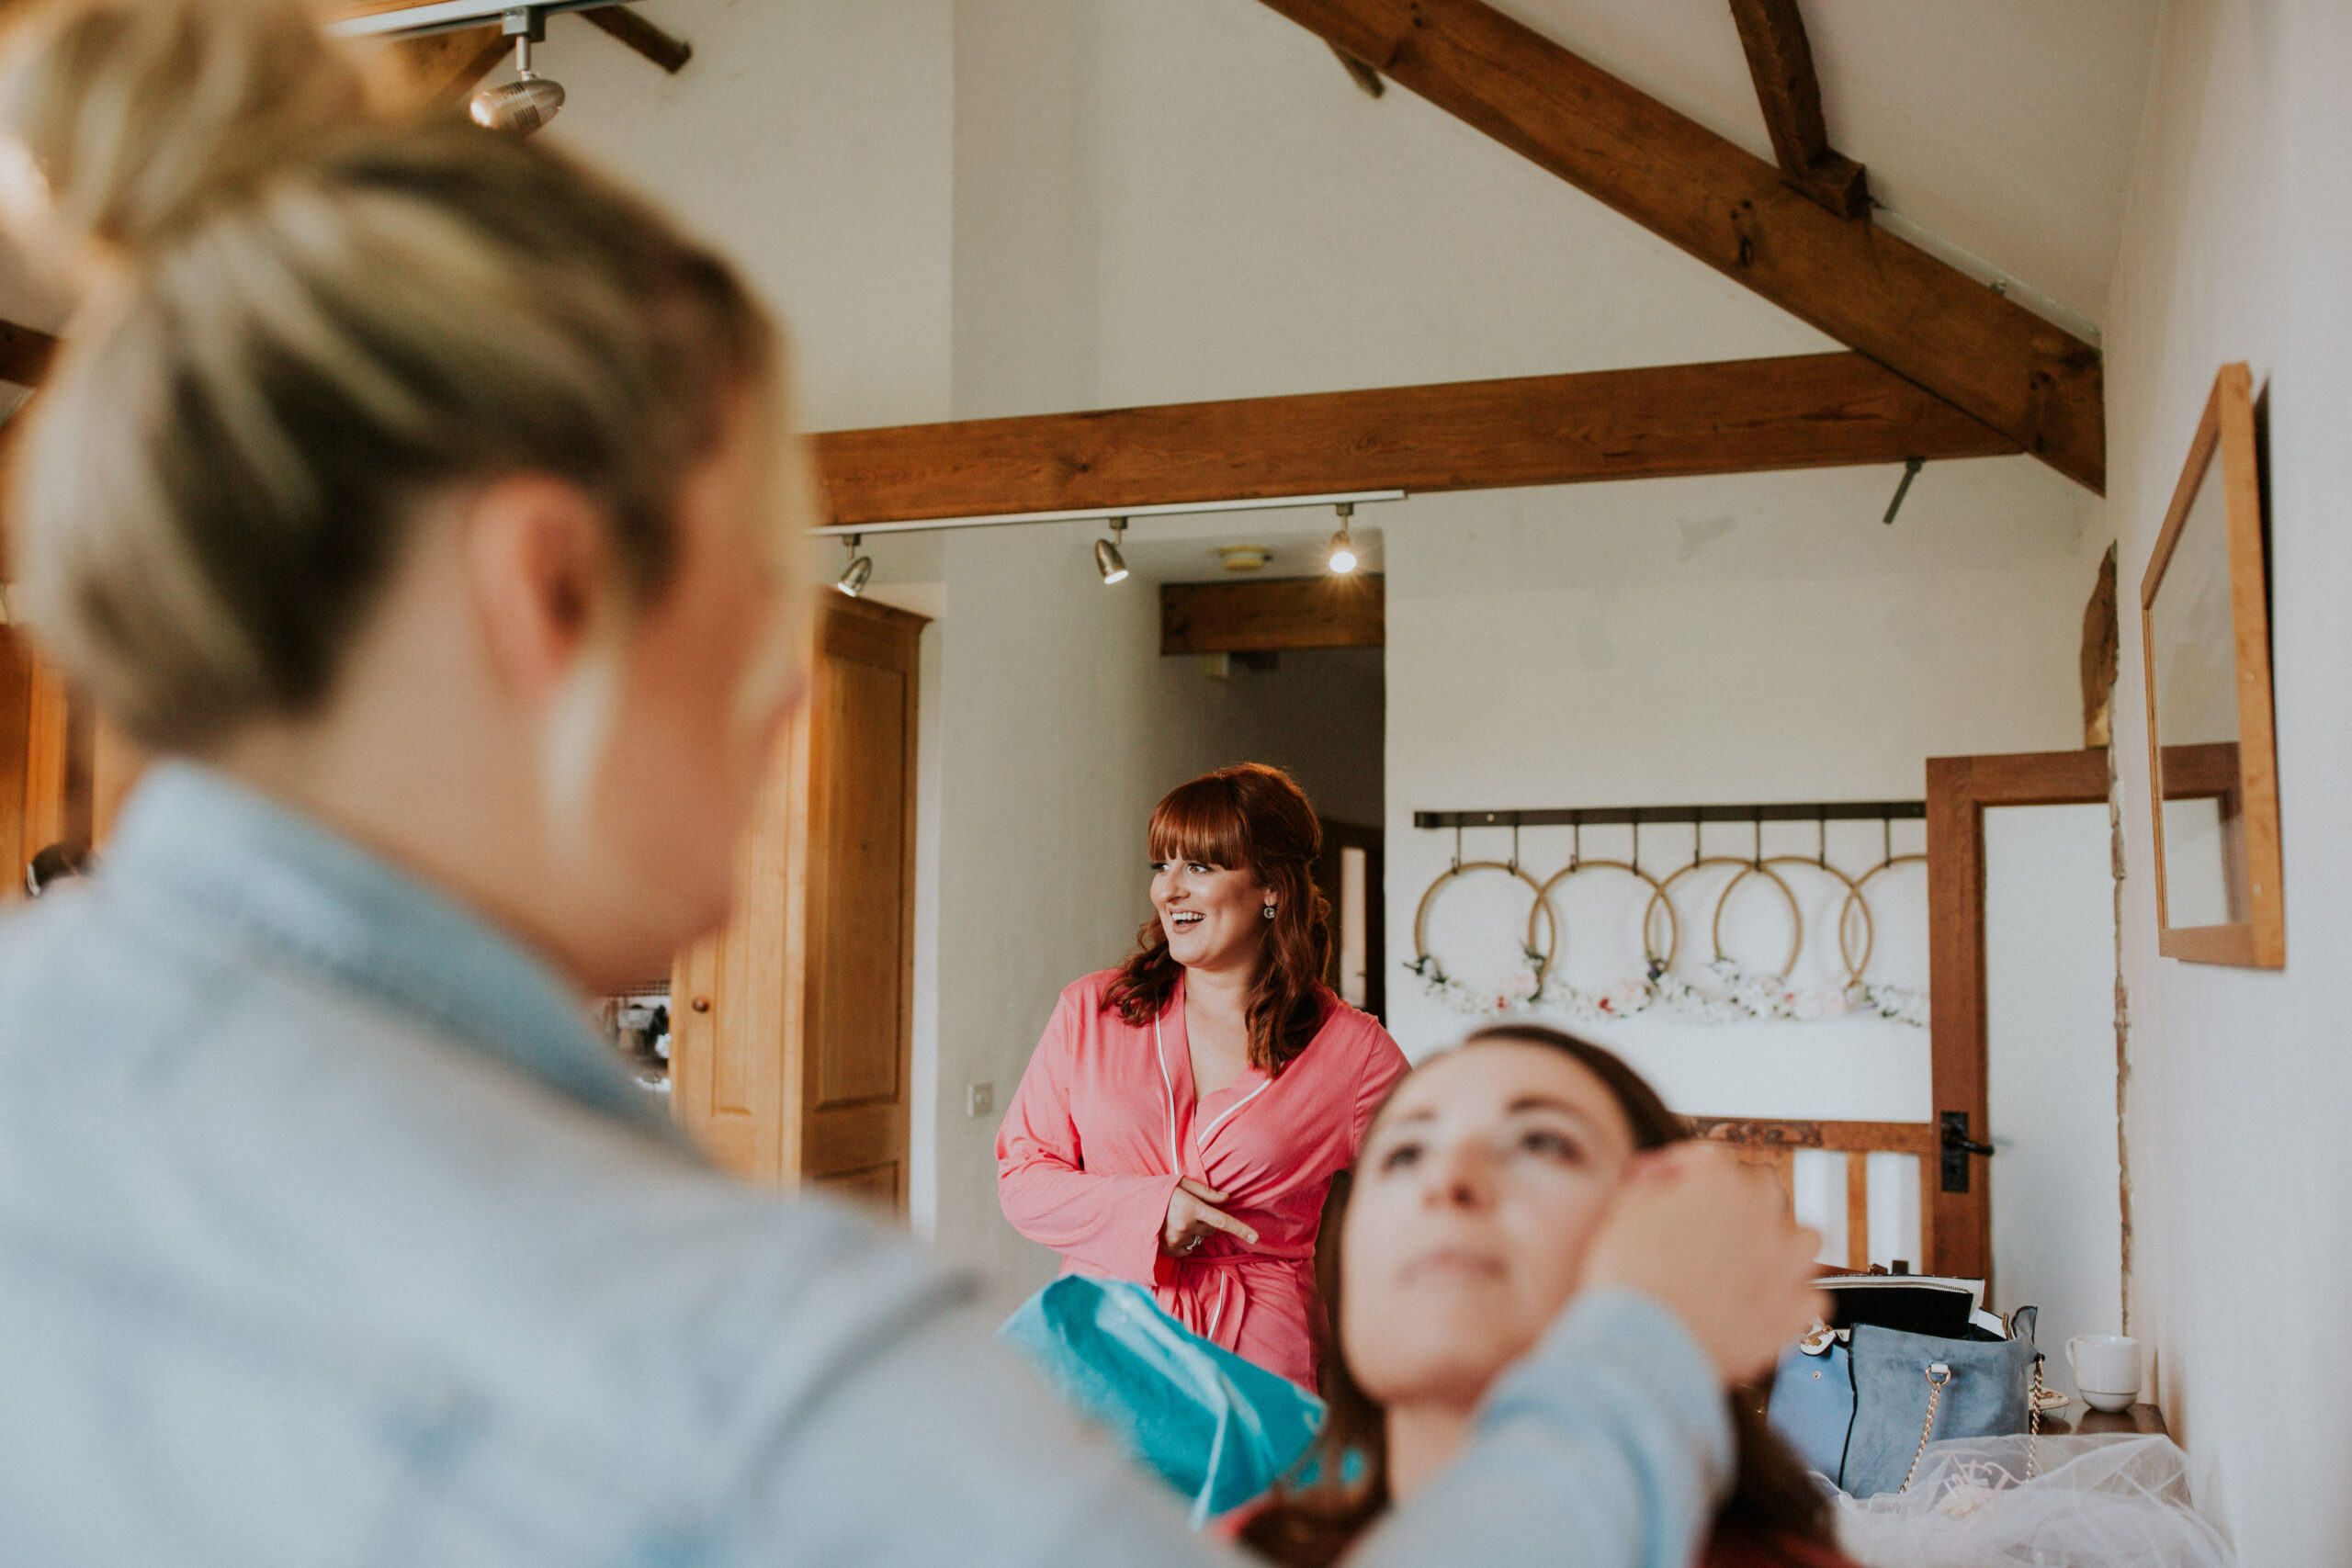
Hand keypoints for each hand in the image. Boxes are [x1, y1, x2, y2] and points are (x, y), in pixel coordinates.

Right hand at [1162, 1177, 1257, 1256]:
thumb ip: (1206, 1192)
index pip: (1222, 1221)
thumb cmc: (1156, 1192)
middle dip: (1207, 1220)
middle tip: (1191, 1209)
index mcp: (1191, 1208)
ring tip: (1177, 1219)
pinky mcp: (1170, 1252)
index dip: (1240, 1229)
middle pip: (1211, 1229)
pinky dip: (1186, 1240)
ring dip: (1196, 1230)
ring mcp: (1177, 1242)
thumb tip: (1227, 1197)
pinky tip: (1173, 1229)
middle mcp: (1185, 1227)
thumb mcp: (1180, 1184)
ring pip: (1201, 1238)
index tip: (1256, 1237)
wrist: (1128, 1209)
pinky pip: (1189, 1248)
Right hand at [1583, 1143, 1827, 1384]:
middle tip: (1707, 1226)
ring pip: (1804, 1240)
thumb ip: (1651, 1182)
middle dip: (1736, 1203)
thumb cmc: (1631, 1279)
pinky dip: (1793, 1300)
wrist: (1647, 1344)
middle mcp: (1763, 1215)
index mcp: (1720, 1182)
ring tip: (1752, 1261)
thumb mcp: (1624, 1208)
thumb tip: (1663, 1177)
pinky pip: (1811, 1298)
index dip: (1682, 1173)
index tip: (1669, 1187)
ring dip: (1782, 1245)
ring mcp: (1785, 1264)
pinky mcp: (1793, 1312)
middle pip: (1763, 1191)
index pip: (1709, 1159)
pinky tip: (1766, 1304)